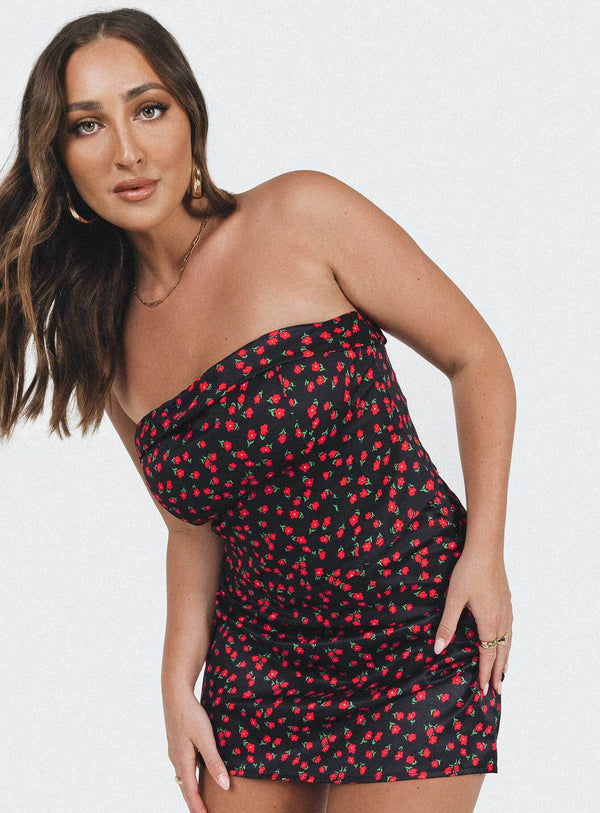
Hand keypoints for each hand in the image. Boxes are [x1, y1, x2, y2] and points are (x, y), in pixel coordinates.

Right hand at [163, 689, 229, 812]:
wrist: (175, 695)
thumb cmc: (191, 715)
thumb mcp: (205, 738)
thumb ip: (214, 761)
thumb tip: (224, 786)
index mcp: (183, 761)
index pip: (191, 793)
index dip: (198, 808)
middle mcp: (176, 759)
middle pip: (185, 787)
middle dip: (194, 802)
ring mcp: (175, 751)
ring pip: (184, 777)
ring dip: (192, 789)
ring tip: (202, 798)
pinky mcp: (177, 744)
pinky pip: (184, 766)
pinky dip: (190, 777)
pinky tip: (198, 773)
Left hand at [433, 549, 512, 696]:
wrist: (486, 550)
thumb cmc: (468, 573)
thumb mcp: (454, 599)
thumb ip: (447, 625)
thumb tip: (438, 649)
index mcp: (489, 622)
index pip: (488, 655)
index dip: (485, 673)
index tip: (484, 689)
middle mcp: (502, 619)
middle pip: (501, 652)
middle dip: (498, 672)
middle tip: (497, 691)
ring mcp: (507, 610)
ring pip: (508, 641)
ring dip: (505, 658)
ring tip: (503, 672)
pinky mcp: (507, 601)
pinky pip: (510, 630)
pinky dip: (508, 642)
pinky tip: (505, 640)